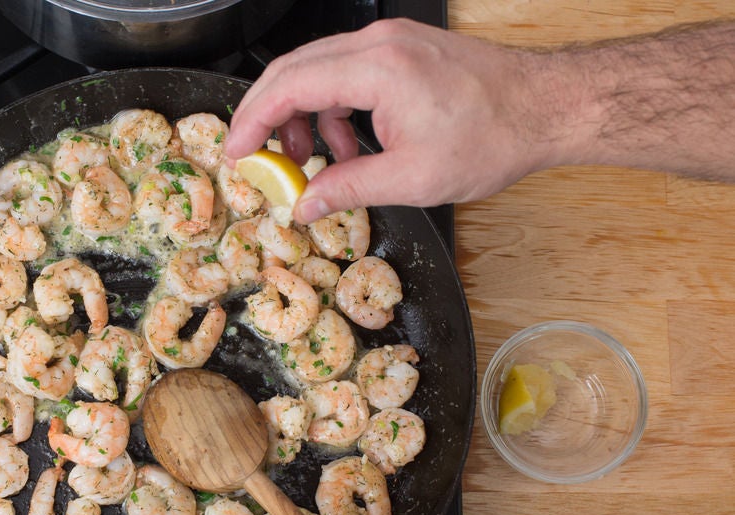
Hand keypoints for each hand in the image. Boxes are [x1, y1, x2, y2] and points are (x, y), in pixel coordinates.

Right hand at [225, 19, 561, 221]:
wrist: (548, 107)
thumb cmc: (495, 135)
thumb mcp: (412, 178)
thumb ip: (347, 189)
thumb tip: (303, 205)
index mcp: (377, 69)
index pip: (288, 85)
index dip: (251, 121)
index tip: (234, 151)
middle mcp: (379, 43)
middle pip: (293, 69)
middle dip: (267, 116)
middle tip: (254, 157)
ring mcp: (391, 40)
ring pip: (317, 70)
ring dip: (305, 117)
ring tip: (315, 163)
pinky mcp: (402, 49)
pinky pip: (347, 73)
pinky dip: (335, 109)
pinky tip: (352, 147)